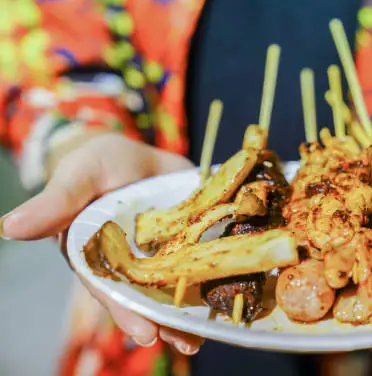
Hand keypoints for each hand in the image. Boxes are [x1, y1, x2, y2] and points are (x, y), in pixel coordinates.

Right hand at [0, 133, 203, 354]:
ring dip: (187, 315)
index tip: (145, 333)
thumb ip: (56, 201)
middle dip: (162, 322)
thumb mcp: (80, 174)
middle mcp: (131, 264)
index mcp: (99, 256)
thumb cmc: (100, 164)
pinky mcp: (189, 242)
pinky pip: (200, 265)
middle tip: (183, 343)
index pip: (110, 289)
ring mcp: (162, 256)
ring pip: (173, 290)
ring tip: (202, 338)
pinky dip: (211, 283)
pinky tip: (225, 301)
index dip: (126, 311)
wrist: (137, 153)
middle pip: (146, 298)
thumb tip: (9, 226)